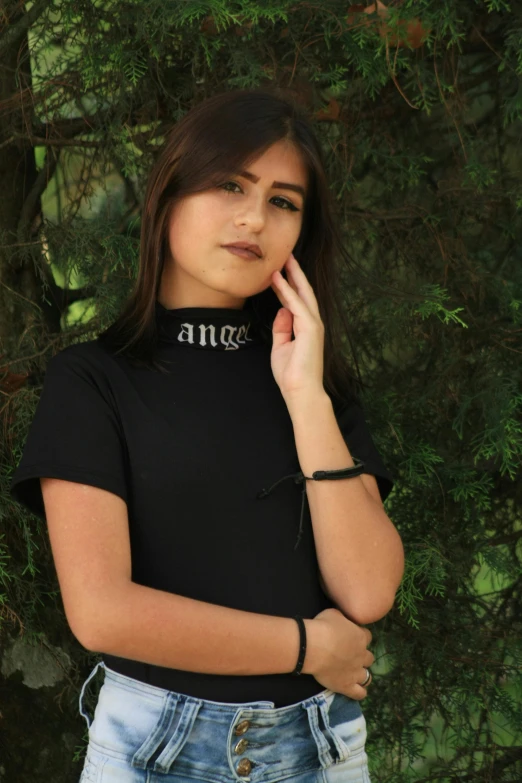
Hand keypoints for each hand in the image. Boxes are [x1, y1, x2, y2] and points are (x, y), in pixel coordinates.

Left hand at [270, 253, 325, 404]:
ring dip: (292, 276)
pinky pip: (297, 305)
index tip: (278, 271)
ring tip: (283, 259)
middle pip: (304, 292)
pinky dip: (287, 291)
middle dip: (294, 273)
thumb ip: (282, 328)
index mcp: (306, 327)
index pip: (296, 300)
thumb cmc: (291, 374)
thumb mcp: (281, 346)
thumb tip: (282, 311)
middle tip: (285, 255)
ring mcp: (314, 325)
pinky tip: (278, 279)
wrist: (300, 391)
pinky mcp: (311, 329)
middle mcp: (313, 323)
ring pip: (303, 294)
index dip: (287, 285)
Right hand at [303, 608, 374, 699]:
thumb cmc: (322, 627)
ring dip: (362, 675)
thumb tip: (342, 620)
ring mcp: (356, 672)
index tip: (351, 637)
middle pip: (369, 658)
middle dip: (362, 657)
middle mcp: (361, 655)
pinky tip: (354, 689)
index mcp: (360, 637)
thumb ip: (342, 619)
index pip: (368, 637)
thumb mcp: (334, 613)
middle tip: (350, 656)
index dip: (360, 637)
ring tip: (353, 674)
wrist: (312, 646)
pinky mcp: (347, 686)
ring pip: (367, 677)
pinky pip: (360, 693)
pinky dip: (359, 692)